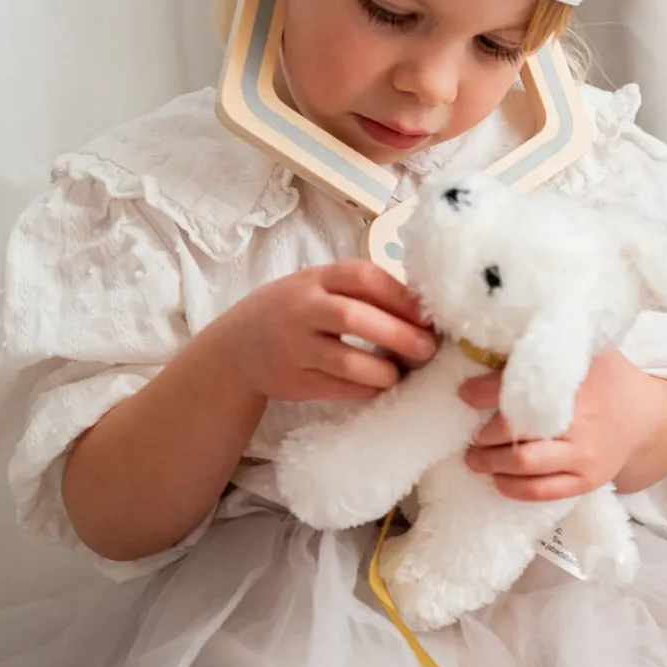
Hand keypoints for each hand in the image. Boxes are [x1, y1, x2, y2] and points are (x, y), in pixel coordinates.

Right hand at [211, 260, 436, 403]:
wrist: (238, 346)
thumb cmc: (296, 312)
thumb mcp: (318, 288)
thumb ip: (360, 293)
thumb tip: (423, 313)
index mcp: (315, 279)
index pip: (362, 277)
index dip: (399, 295)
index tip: (427, 314)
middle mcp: (300, 309)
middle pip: (354, 317)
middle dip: (399, 334)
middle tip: (428, 349)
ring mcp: (293, 348)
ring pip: (346, 361)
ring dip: (383, 370)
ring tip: (401, 373)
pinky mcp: (292, 383)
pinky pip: (338, 389)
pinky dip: (365, 389)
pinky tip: (378, 386)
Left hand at [460, 349, 666, 501]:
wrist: (647, 418)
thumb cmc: (607, 379)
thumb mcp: (586, 352)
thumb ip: (547, 348)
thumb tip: (491, 340)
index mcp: (576, 380)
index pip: (517, 386)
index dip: (482, 392)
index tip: (463, 393)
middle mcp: (581, 418)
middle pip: (515, 428)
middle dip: (483, 434)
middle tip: (470, 433)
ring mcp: (585, 453)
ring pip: (523, 463)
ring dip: (489, 463)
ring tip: (474, 458)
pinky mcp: (588, 480)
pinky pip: (542, 491)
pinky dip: (512, 488)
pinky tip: (498, 479)